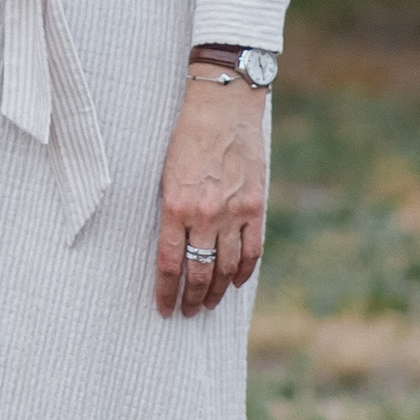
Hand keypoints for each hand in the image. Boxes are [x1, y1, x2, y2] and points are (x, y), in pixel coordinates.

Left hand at [155, 75, 268, 315]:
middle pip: (198, 272)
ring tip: (208, 304)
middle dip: (191, 298)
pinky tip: (235, 283)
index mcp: (175, 207)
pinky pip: (252, 251)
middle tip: (187, 312)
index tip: (163, 308)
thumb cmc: (186, 137)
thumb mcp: (165, 174)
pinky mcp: (256, 206)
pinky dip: (243, 271)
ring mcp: (233, 213)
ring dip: (216, 291)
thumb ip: (170, 211)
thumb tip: (171, 247)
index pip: (169, 264)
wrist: (222, 107)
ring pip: (225, 268)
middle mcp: (204, 215)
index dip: (166, 291)